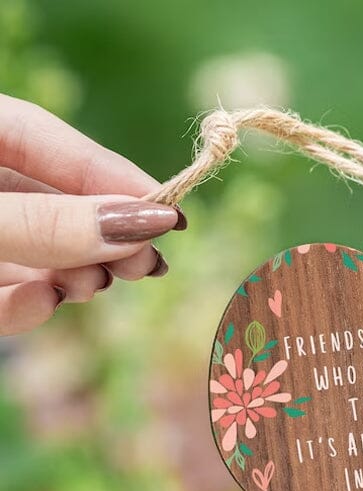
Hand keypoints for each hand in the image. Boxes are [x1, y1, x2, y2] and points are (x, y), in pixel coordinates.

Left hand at [0, 93, 185, 335]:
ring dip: (68, 274)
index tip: (169, 212)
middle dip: (101, 234)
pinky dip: (23, 305)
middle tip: (144, 262)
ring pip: (32, 252)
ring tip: (89, 286)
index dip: (111, 173)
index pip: (45, 136)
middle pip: (49, 200)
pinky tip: (40, 304)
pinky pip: (0, 292)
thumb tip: (140, 225)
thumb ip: (46, 222)